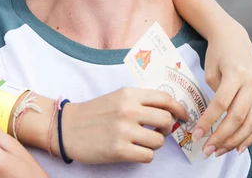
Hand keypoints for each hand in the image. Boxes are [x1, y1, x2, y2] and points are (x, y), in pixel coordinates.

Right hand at [63, 88, 189, 163]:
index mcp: (128, 94)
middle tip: (158, 131)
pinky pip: (148, 157)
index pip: (164, 98)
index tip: (183, 116)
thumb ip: (139, 101)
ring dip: (154, 144)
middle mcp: (128, 110)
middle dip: (167, 129)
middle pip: (166, 120)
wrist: (67, 127)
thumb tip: (167, 111)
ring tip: (140, 141)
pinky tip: (133, 150)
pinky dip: (144, 155)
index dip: (179, 108)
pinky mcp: (120, 150)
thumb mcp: (116, 98)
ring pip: (159, 141)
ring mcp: (124, 130)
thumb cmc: (94, 112)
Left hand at [193, 23, 251, 156]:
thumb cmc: (216, 53)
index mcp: (236, 73)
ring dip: (236, 141)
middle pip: (238, 117)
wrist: (233, 37)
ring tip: (220, 151)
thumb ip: (215, 94)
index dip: (209, 121)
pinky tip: (239, 146)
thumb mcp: (210, 70)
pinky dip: (251, 136)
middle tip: (207, 150)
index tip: (196, 135)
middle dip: (222, 137)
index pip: (222, 104)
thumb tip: (215, 120)